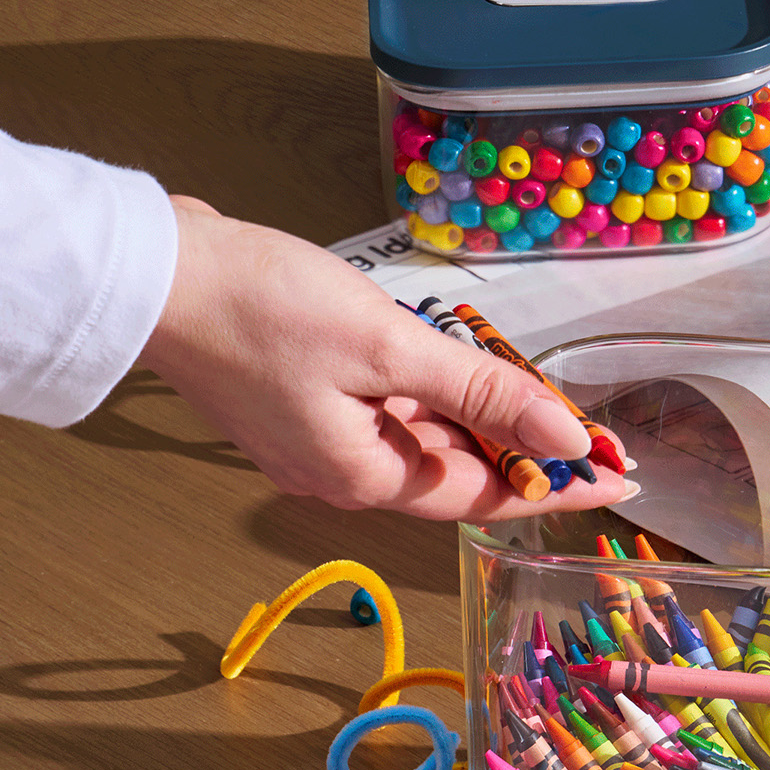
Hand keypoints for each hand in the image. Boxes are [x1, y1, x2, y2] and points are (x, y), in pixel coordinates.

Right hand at [142, 198, 636, 521]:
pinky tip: (465, 372)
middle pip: (459, 474)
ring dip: (483, 423)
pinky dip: (434, 399)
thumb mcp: (389, 346)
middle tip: (595, 435)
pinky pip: (390, 414)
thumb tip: (565, 437)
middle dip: (528, 456)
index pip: (487, 498)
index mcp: (367, 477)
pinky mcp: (302, 403)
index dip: (558, 489)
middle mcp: (343, 474)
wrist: (154, 271)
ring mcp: (318, 441)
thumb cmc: (259, 306)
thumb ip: (483, 392)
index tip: (615, 481)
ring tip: (544, 402)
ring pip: (425, 441)